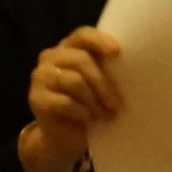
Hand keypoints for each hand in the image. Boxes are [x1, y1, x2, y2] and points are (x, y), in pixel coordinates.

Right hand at [25, 28, 123, 171]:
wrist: (66, 136)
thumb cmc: (89, 104)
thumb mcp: (100, 84)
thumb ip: (107, 69)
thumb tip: (135, 65)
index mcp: (69, 47)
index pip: (83, 35)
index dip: (99, 41)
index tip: (116, 53)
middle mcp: (51, 57)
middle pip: (81, 60)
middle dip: (103, 83)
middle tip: (116, 103)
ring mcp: (41, 77)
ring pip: (74, 81)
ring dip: (94, 101)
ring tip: (104, 114)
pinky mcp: (36, 98)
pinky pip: (65, 102)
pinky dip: (82, 112)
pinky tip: (88, 119)